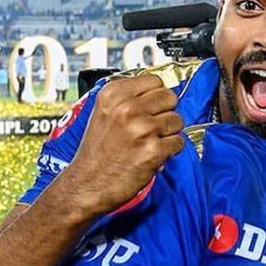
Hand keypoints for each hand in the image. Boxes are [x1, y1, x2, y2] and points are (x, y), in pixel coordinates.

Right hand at [67, 75, 184, 214]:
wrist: (87, 184)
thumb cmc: (97, 152)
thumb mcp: (104, 113)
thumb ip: (129, 99)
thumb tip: (159, 92)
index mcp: (113, 94)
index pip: (155, 81)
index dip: (157, 95)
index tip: (152, 106)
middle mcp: (127, 108)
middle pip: (170, 97)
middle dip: (166, 112)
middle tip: (153, 126)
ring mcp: (142, 129)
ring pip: (177, 120)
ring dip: (169, 133)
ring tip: (150, 142)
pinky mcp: (153, 150)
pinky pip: (179, 142)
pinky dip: (170, 150)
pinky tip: (154, 154)